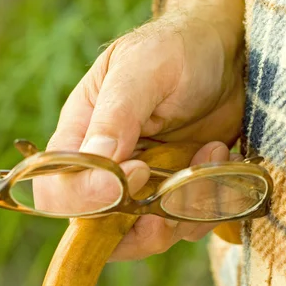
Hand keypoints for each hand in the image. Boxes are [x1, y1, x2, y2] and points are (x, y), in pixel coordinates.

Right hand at [34, 0, 244, 258]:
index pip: (59, 193)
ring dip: (185, 209)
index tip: (136, 171)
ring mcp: (145, 186)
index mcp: (81, 136)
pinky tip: (221, 154)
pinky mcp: (178, 192)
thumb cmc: (176, 49)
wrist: (227, 52)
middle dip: (143, 226)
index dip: (89, 200)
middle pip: (101, 230)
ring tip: (210, 155)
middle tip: (176, 192)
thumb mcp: (142, 69)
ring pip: (148, 236)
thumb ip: (115, 116)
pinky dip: (210, 202)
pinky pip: (186, 223)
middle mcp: (108, 170)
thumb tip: (96, 164)